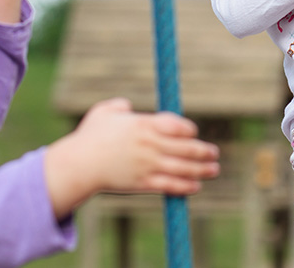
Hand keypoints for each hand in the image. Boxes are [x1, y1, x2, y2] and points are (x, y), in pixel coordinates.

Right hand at [43, 98, 220, 218]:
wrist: (80, 165)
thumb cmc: (90, 136)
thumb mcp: (103, 112)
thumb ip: (118, 106)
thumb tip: (127, 107)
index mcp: (143, 124)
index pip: (177, 125)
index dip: (189, 129)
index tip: (192, 133)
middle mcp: (150, 145)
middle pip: (186, 148)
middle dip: (203, 150)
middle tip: (214, 152)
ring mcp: (148, 165)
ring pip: (183, 168)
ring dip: (202, 169)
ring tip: (214, 169)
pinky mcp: (143, 183)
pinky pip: (170, 186)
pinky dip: (185, 187)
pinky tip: (195, 187)